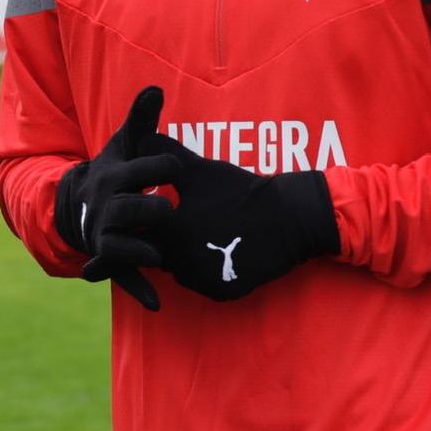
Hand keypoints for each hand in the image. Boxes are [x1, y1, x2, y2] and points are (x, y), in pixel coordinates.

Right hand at [53, 86, 179, 311]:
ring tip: (160, 251)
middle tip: (169, 207)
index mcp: (113, 178)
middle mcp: (107, 208)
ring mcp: (108, 237)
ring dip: (141, 249)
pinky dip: (140, 290)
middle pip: (128, 210)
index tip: (177, 164)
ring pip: (122, 246)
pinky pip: (124, 277)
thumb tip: (157, 87)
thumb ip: (141, 119)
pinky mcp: (113, 260)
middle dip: (149, 208)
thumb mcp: (123, 144)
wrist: (78, 206)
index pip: (138, 171)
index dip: (160, 166)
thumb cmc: (113, 172)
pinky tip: (157, 303)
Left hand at [143, 137, 339, 300]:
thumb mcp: (201, 170)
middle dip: (167, 243)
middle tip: (187, 226)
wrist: (288, 217)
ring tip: (203, 238)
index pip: (142, 235)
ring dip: (186, 259)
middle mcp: (183, 262)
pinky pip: (207, 285)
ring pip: (182, 272)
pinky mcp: (224, 292)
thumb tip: (142, 138)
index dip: (148, 225)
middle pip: (161, 256)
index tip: (160, 216)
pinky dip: (209, 272)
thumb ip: (166, 156)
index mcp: (172, 232)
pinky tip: (219, 253)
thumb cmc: (240, 190)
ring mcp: (204, 280)